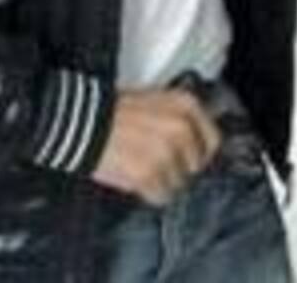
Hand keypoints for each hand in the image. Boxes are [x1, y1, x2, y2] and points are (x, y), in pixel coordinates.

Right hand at [90, 87, 221, 204]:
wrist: (83, 122)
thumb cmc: (114, 110)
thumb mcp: (156, 100)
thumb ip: (179, 118)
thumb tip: (194, 141)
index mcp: (186, 105)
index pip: (212, 140)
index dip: (200, 153)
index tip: (190, 159)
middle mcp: (181, 128)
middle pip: (195, 166)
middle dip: (178, 169)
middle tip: (158, 164)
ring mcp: (166, 152)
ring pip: (178, 184)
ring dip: (162, 182)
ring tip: (142, 169)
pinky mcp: (148, 174)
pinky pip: (160, 196)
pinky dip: (149, 193)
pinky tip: (135, 179)